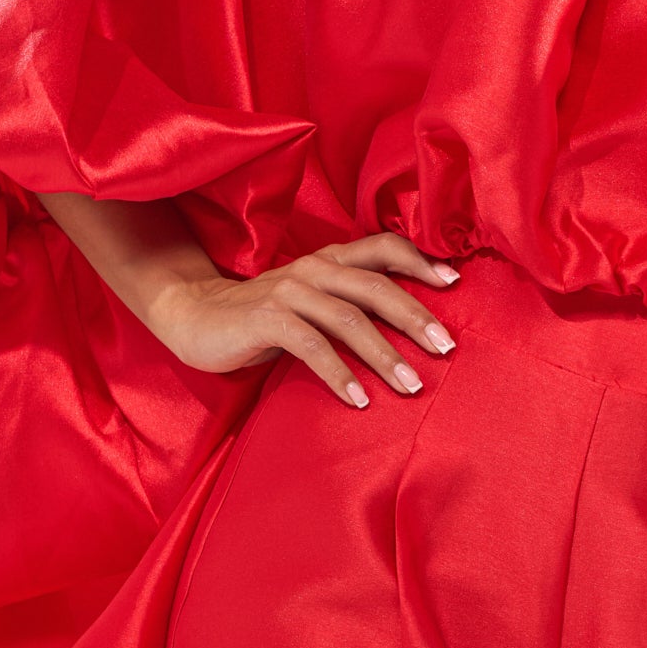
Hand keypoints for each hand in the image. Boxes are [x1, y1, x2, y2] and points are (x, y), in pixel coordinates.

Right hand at [148, 233, 460, 405]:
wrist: (192, 315)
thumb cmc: (262, 317)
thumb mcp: (311, 303)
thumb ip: (349, 306)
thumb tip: (408, 331)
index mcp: (328, 260)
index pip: (382, 247)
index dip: (420, 260)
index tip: (454, 281)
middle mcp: (313, 269)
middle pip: (376, 287)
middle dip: (416, 318)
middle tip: (447, 348)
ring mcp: (289, 292)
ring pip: (349, 320)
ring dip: (384, 355)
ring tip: (410, 386)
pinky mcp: (266, 319)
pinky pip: (312, 347)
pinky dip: (340, 375)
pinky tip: (359, 400)